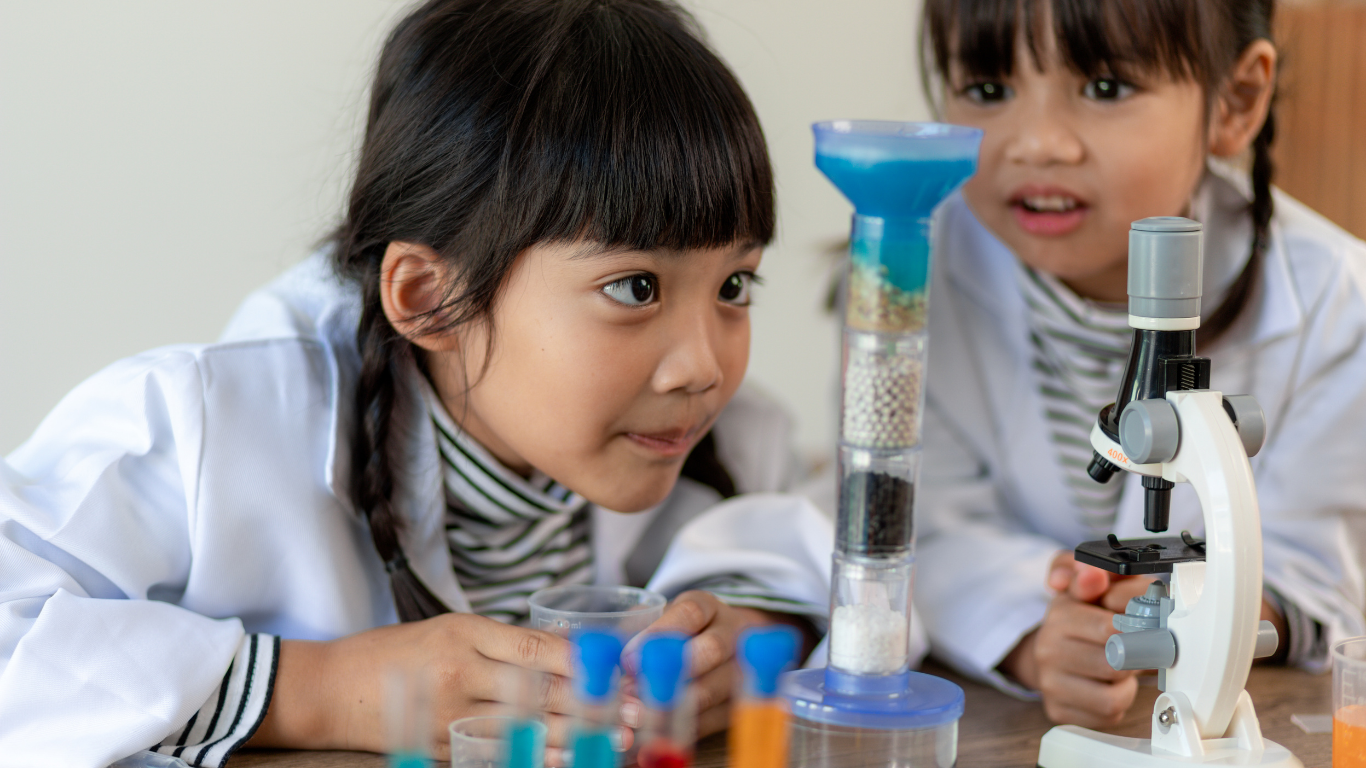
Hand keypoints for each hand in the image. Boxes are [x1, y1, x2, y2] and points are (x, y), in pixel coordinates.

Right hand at [248, 613, 635, 760]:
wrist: (330, 688)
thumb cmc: (394, 652)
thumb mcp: (449, 628)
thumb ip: (502, 641)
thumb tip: (563, 651)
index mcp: (467, 633)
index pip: (539, 648)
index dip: (586, 663)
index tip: (625, 671)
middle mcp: (463, 672)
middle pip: (542, 690)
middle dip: (594, 703)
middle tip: (638, 712)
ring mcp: (453, 714)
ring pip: (527, 727)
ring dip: (576, 735)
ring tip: (619, 741)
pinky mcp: (444, 746)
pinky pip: (500, 753)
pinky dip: (538, 757)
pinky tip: (569, 760)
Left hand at [626, 591, 803, 739]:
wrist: (721, 644)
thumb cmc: (675, 632)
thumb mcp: (656, 618)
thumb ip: (634, 632)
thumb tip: (607, 658)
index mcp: (708, 606)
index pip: (690, 613)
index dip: (660, 634)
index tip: (629, 658)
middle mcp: (732, 633)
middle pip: (712, 649)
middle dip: (671, 672)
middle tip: (631, 690)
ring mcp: (740, 669)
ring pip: (715, 688)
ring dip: (672, 705)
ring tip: (634, 715)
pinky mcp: (737, 702)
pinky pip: (713, 719)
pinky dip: (680, 728)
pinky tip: (653, 732)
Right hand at [1000, 551, 1145, 727]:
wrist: (1050, 649)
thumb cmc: (1079, 616)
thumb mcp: (1086, 582)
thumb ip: (1093, 571)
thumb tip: (1092, 575)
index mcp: (1059, 615)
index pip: (1113, 629)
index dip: (1139, 629)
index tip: (1147, 626)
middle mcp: (1048, 651)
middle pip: (1117, 665)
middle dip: (1135, 658)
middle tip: (1139, 648)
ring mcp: (1051, 684)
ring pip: (1113, 696)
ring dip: (1127, 684)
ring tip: (1122, 668)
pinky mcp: (1059, 712)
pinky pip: (1107, 715)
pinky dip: (1117, 702)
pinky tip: (1110, 686)